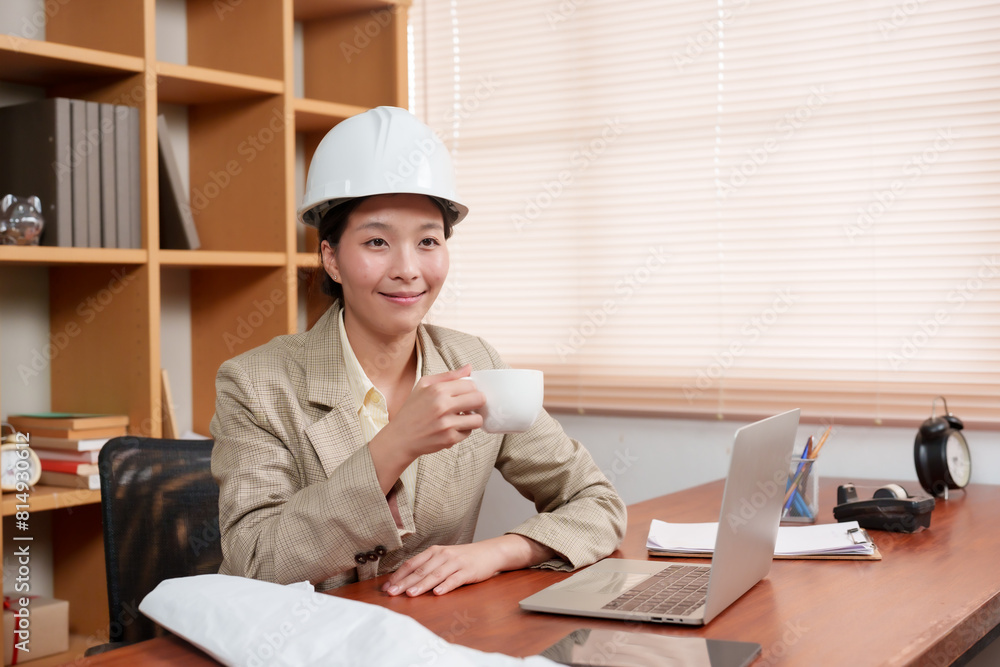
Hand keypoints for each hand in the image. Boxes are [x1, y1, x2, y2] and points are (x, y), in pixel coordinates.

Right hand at [368, 365, 483, 492]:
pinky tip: (452, 428)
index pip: (471, 384)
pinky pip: (468, 432)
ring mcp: (447, 424)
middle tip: (469, 405)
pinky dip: (463, 431)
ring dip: (472, 418)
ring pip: (477, 419)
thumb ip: (448, 375)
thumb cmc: (412, 410)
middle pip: (479, 399)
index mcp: (437, 389)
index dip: (471, 389)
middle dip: (477, 402)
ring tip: (462, 417)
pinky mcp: (449, 439)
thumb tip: (469, 367)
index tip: (465, 394)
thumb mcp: (424, 385)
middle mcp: (443, 405)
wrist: (400, 438)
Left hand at [382, 535, 554, 596]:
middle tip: (392, 593)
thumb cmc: (463, 558)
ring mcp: (455, 562)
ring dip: (422, 585)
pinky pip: (455, 579)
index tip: (386, 588)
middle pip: (420, 570)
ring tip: (410, 594)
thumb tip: (405, 580)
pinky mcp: (468, 571)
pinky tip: (437, 593)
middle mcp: (443, 555)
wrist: (489, 552)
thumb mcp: (444, 558)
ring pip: (435, 574)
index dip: (398, 576)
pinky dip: (445, 586)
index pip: (412, 564)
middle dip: (404, 582)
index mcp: (434, 552)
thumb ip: (427, 567)